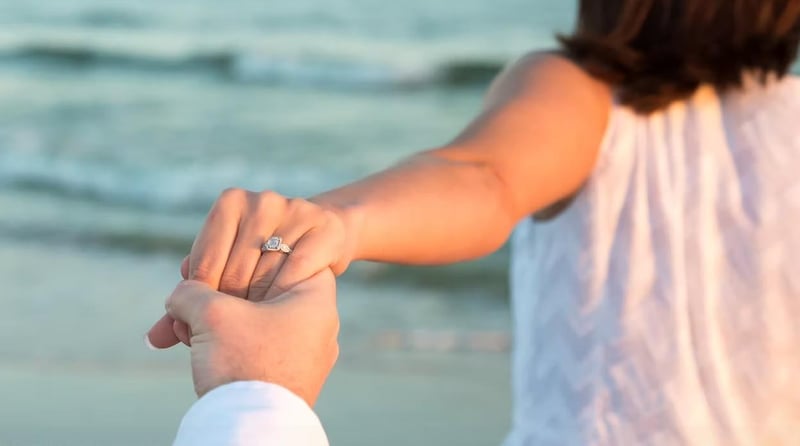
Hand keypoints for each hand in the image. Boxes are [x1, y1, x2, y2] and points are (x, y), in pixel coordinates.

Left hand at [147, 189, 355, 348]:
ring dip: (258, 306)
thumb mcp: (222, 280)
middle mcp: (263, 199)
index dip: (202, 298)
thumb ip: (191, 305)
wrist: (322, 243)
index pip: (205, 259)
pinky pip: (298, 268)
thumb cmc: (264, 267)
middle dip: (229, 308)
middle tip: (228, 339)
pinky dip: (287, 293)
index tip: (204, 324)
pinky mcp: (325, 226)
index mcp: (232, 201)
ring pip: (267, 271)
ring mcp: (297, 209)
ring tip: (253, 334)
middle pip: (236, 267)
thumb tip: (153, 339)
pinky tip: (282, 316)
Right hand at [159, 269, 338, 405]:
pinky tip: (188, 346)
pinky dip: (221, 344)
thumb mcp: (212, 315)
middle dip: (214, 293)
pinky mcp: (284, 376)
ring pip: (250, 321)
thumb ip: (193, 291)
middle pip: (259, 290)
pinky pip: (251, 347)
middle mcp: (316, 325)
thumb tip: (181, 292)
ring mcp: (302, 353)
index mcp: (315, 299)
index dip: (247, 252)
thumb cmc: (242, 364)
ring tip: (177, 329)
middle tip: (185, 293)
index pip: (287, 254)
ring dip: (210, 321)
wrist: (249, 428)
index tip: (217, 258)